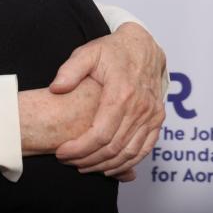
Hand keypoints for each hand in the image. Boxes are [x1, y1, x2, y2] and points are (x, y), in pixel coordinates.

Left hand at [49, 22, 166, 176]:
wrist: (143, 45)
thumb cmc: (112, 50)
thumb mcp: (87, 53)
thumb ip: (70, 70)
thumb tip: (55, 88)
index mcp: (121, 93)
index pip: (99, 134)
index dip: (79, 148)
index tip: (61, 153)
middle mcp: (139, 108)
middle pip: (113, 148)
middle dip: (88, 159)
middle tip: (68, 162)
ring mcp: (151, 115)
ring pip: (129, 153)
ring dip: (106, 165)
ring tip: (83, 166)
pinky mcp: (157, 119)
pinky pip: (145, 149)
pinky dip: (127, 162)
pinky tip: (109, 166)